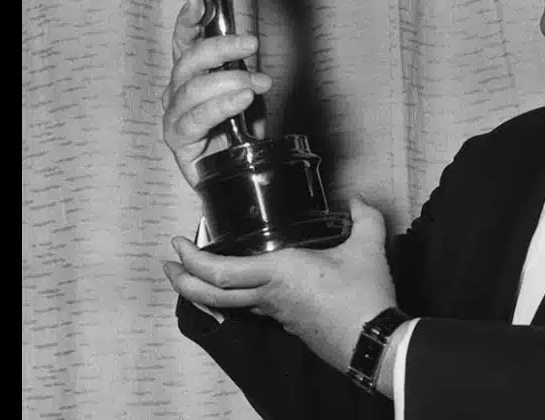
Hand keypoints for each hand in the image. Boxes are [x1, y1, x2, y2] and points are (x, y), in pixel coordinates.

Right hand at [161, 0, 270, 186]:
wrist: (239, 174)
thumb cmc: (240, 132)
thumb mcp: (246, 92)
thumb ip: (242, 69)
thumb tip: (248, 46)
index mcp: (190, 76)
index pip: (182, 42)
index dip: (188, 21)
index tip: (200, 1)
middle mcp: (176, 93)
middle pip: (188, 61)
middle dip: (221, 48)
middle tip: (252, 45)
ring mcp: (174, 117)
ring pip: (192, 89)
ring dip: (229, 80)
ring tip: (256, 84)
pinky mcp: (178, 142)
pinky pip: (194, 119)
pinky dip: (220, 106)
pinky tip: (241, 101)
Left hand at [163, 197, 396, 373]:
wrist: (374, 343)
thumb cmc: (364, 299)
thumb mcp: (368, 247)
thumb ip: (364, 216)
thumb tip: (358, 200)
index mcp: (279, 273)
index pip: (220, 271)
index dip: (192, 259)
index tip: (179, 243)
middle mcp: (270, 296)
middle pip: (211, 295)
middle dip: (183, 280)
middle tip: (170, 264)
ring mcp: (277, 314)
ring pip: (230, 304)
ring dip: (207, 289)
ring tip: (199, 274)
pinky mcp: (290, 325)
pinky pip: (252, 310)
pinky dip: (236, 297)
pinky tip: (245, 289)